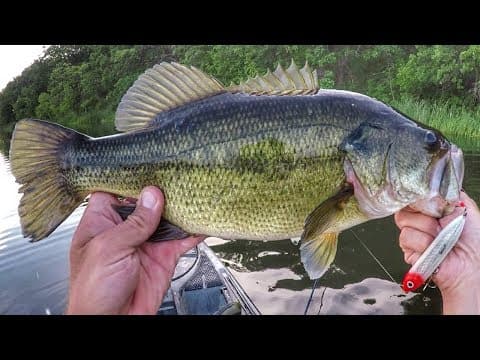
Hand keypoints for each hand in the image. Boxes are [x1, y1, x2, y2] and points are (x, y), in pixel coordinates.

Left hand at [66, 186, 204, 314]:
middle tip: (180, 176)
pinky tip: (204, 221)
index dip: (131, 179)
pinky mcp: (163, 257)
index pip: (116, 191)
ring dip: (182, 209)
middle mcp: (125, 230)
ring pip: (167, 219)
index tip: (150, 167)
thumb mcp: (108, 249)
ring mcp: (146, 243)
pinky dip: (195, 231)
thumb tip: (152, 196)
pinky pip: (182, 240)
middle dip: (163, 191)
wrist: (112, 323)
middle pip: (147, 202)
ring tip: (196, 194)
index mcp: (102, 222)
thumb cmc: (92, 291)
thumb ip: (133, 222)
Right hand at [394, 191, 479, 313]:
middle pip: (404, 206)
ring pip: (404, 222)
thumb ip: (446, 192)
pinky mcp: (408, 250)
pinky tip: (433, 248)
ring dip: (426, 230)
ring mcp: (413, 235)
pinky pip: (406, 237)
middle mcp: (420, 221)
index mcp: (431, 209)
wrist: (473, 264)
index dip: (417, 196)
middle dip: (425, 214)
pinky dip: (423, 243)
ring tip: (440, 239)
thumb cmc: (474, 239)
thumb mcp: (463, 206)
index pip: (411, 195)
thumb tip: (429, 182)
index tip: (427, 199)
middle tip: (440, 222)